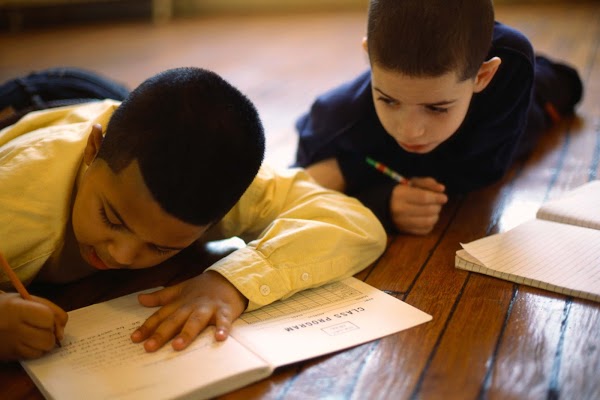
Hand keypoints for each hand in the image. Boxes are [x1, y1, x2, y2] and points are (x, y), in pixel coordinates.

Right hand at [0, 292, 67, 359]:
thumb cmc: (7, 306)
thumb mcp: (26, 299)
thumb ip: (49, 309)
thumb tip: (62, 329)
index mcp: (17, 310)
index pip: (48, 318)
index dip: (51, 318)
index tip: (45, 316)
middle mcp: (12, 329)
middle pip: (47, 338)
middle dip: (50, 333)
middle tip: (41, 327)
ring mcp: (10, 345)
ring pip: (42, 350)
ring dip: (44, 343)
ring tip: (35, 334)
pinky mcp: (8, 356)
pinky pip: (33, 357)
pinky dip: (35, 350)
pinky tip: (28, 342)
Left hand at [130, 271, 247, 351]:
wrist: (228, 278)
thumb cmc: (202, 288)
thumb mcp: (180, 290)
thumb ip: (160, 297)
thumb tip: (139, 299)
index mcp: (180, 303)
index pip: (161, 316)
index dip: (147, 327)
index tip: (135, 339)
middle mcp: (191, 306)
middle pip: (175, 320)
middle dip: (162, 333)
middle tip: (149, 347)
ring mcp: (208, 308)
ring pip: (196, 321)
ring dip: (187, 333)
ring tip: (178, 345)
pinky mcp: (225, 311)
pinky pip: (223, 321)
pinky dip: (222, 329)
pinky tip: (219, 338)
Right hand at [390, 177, 447, 234]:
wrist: (385, 205)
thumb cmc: (402, 191)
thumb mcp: (412, 182)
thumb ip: (428, 183)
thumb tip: (442, 189)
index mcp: (400, 194)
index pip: (424, 197)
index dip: (437, 198)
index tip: (444, 197)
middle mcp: (399, 210)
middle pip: (428, 210)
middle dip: (437, 206)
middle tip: (437, 203)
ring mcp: (401, 222)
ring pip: (428, 222)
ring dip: (436, 215)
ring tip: (433, 210)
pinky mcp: (404, 231)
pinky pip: (425, 230)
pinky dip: (430, 224)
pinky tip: (427, 218)